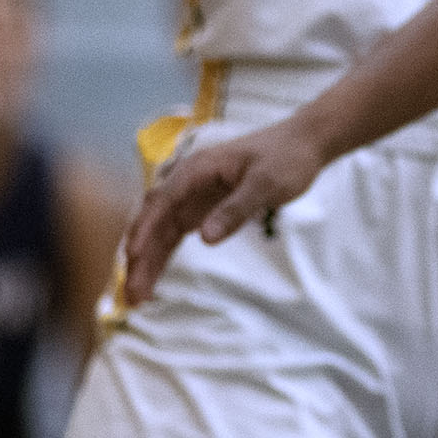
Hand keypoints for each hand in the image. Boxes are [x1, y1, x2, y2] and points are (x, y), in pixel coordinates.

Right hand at [121, 116, 325, 304]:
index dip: (146, 230)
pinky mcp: (203, 209)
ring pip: (162, 232)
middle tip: (132, 291)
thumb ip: (236, 209)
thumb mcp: (266, 183)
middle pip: (155, 221)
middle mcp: (188, 182)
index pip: (162, 202)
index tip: (135, 257)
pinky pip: (176, 234)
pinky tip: (152, 276)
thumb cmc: (287, 158)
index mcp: (197, 169)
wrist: (305, 143)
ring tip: (137, 294)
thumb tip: (205, 237)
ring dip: (148, 261)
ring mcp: (193, 197)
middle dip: (140, 256)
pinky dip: (164, 254)